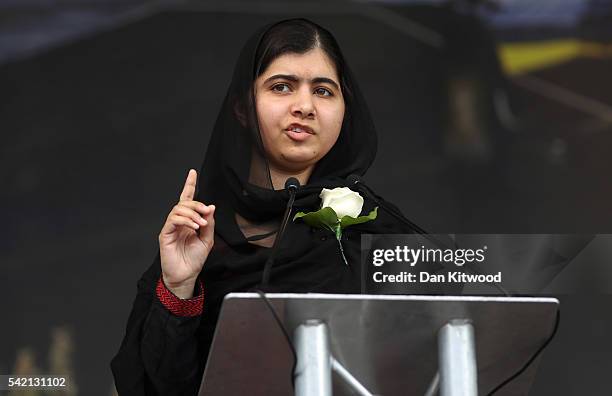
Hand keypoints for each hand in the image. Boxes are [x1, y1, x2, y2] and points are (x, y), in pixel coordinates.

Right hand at [159, 169, 214, 297]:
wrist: (186, 275)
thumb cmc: (194, 259)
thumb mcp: (208, 239)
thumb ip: (209, 223)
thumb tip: (211, 207)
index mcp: (189, 221)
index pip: (188, 200)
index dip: (189, 185)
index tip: (192, 172)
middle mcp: (179, 222)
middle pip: (184, 203)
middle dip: (197, 204)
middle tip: (207, 211)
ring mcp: (171, 227)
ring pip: (178, 209)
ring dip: (192, 213)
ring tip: (201, 223)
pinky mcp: (165, 234)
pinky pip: (173, 220)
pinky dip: (185, 220)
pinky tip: (194, 226)